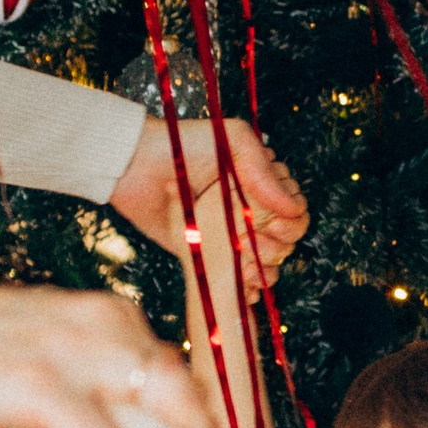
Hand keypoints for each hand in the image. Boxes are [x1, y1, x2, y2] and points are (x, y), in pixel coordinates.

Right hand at [0, 268, 199, 427]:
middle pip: (181, 390)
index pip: (179, 369)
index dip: (193, 421)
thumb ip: (98, 361)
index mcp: (110, 316)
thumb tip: (137, 399)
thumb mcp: (55, 340)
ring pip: (153, 413)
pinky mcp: (36, 385)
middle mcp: (101, 327)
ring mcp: (71, 354)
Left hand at [108, 117, 306, 291]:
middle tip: (249, 241)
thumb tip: (294, 209)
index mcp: (259, 183)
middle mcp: (249, 208)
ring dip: (264, 269)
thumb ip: (263, 171)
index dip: (289, 221)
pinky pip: (239, 276)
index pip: (294, 209)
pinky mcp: (208, 253)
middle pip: (285, 239)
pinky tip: (243, 284)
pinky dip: (248, 285)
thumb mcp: (231, 142)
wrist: (133, 166)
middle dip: (276, 245)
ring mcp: (229, 233)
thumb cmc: (182, 146)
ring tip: (245, 266)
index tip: (271, 223)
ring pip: (267, 261)